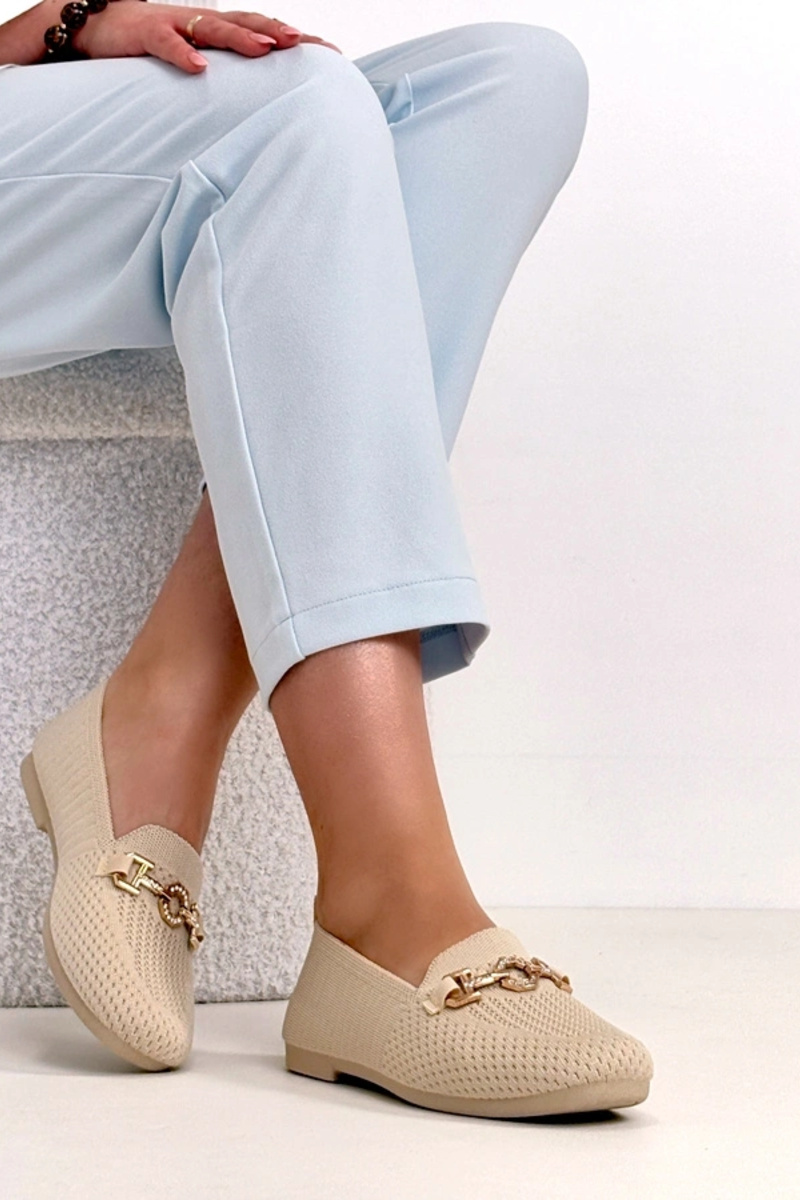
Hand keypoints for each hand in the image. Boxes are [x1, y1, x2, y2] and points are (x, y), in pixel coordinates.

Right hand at [70, 4, 341, 72]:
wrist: (99, 25)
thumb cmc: (157, 48)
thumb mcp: (198, 63)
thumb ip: (228, 80)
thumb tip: (266, 110)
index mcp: (220, 32)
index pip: (265, 31)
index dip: (297, 39)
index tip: (333, 53)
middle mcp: (203, 24)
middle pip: (247, 23)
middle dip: (278, 32)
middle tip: (305, 44)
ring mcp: (176, 25)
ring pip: (213, 28)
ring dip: (240, 38)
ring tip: (265, 49)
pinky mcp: (146, 33)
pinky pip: (166, 43)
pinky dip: (182, 54)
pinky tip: (199, 67)